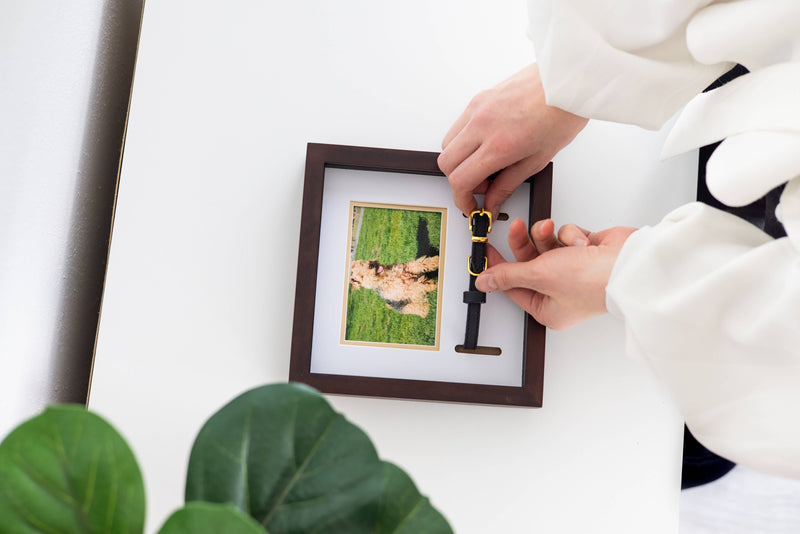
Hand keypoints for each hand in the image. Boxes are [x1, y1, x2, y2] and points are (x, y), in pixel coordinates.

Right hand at [438, 64, 587, 216]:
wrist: (567, 80)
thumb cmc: (561, 113)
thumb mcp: (537, 159)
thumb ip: (508, 184)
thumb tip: (492, 201)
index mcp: (498, 145)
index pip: (460, 180)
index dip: (462, 200)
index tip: (471, 205)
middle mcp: (482, 125)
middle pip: (446, 163)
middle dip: (459, 181)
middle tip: (481, 186)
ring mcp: (477, 109)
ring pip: (447, 144)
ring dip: (459, 160)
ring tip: (485, 163)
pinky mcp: (478, 98)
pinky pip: (458, 126)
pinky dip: (464, 141)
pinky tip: (485, 143)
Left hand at [475, 219, 636, 329]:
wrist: (629, 263)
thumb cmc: (592, 281)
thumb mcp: (538, 276)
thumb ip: (508, 275)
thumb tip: (484, 282)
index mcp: (548, 309)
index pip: (513, 286)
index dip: (498, 267)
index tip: (486, 251)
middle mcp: (561, 292)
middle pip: (529, 264)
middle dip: (524, 243)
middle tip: (517, 227)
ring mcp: (574, 271)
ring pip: (546, 246)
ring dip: (547, 235)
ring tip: (552, 231)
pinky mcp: (585, 252)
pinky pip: (565, 237)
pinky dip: (570, 235)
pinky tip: (580, 241)